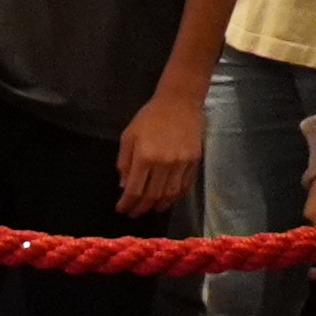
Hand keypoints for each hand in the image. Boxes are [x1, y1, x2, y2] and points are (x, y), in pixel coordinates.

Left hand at [120, 78, 210, 218]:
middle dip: (141, 208)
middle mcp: (164, 163)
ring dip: (159, 205)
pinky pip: (185, 185)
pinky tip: (167, 199)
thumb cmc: (149, 118)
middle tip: (134, 213)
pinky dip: (175, 196)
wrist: (180, 102)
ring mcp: (182, 163)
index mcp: (145, 157)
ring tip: (150, 209)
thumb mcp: (128, 137)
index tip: (121, 209)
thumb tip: (124, 186)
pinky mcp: (194, 161)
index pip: (135, 190)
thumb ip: (124, 163)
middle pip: (152, 195)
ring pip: (170, 194)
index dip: (127, 203)